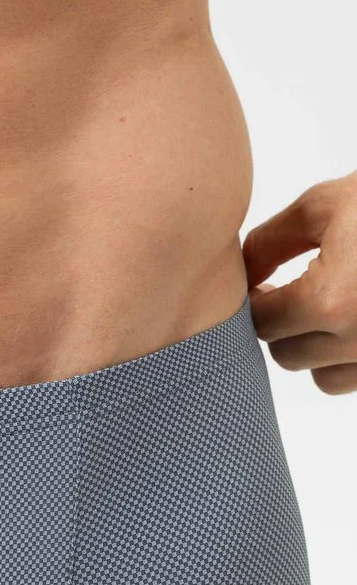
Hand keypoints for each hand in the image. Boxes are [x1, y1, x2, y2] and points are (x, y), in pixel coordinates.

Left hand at [242, 170, 356, 394]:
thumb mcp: (324, 206)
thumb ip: (269, 244)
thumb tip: (239, 274)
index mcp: (330, 300)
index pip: (262, 324)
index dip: (254, 303)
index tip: (261, 286)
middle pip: (288, 355)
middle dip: (283, 325)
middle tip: (292, 291)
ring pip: (324, 378)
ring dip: (317, 349)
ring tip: (330, 305)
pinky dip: (351, 357)